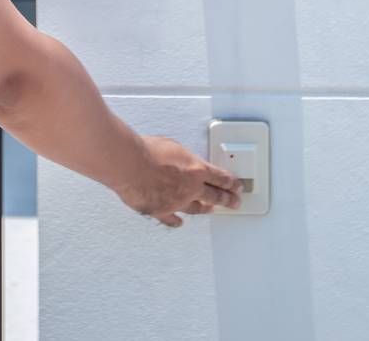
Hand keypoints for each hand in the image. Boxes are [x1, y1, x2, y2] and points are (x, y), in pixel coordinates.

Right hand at [112, 134, 243, 227]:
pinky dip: (176, 221)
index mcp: (196, 169)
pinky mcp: (160, 211)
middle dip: (228, 199)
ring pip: (196, 208)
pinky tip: (179, 222)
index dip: (232, 183)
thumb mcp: (173, 146)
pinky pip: (171, 219)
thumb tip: (182, 161)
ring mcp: (176, 202)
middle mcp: (190, 189)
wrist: (129, 164)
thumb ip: (182, 158)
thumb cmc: (148, 151)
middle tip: (236, 202)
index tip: (239, 187)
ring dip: (205, 209)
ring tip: (212, 210)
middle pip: (215, 196)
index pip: (221, 178)